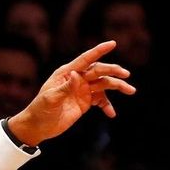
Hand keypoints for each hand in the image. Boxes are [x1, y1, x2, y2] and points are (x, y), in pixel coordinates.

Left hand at [8, 40, 135, 145]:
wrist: (38, 126)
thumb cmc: (40, 109)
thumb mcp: (51, 98)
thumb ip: (65, 87)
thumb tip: (77, 74)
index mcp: (66, 73)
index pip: (85, 59)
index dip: (98, 51)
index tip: (112, 43)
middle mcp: (76, 79)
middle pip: (98, 71)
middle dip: (112, 71)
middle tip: (125, 74)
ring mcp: (82, 90)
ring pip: (103, 84)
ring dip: (117, 86)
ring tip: (131, 90)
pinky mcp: (85, 102)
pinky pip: (100, 100)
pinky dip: (107, 106)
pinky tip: (111, 114)